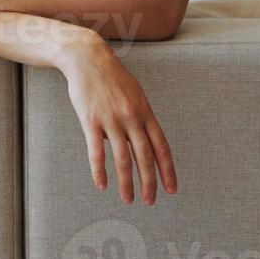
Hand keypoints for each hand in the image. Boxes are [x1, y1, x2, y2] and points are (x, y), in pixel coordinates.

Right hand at [59, 36, 177, 204]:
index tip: (171, 189)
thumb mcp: (134, 92)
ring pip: (123, 158)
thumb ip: (141, 116)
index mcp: (144, 111)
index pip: (161, 146)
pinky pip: (96, 152)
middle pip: (145, 156)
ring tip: (128, 199)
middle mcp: (131, 117)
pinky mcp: (91, 120)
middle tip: (150, 201)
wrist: (87, 57)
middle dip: (149, 182)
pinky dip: (100, 171)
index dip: (167, 169)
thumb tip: (145, 140)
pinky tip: (102, 185)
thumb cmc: (111, 76)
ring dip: (126, 183)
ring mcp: (111, 119)